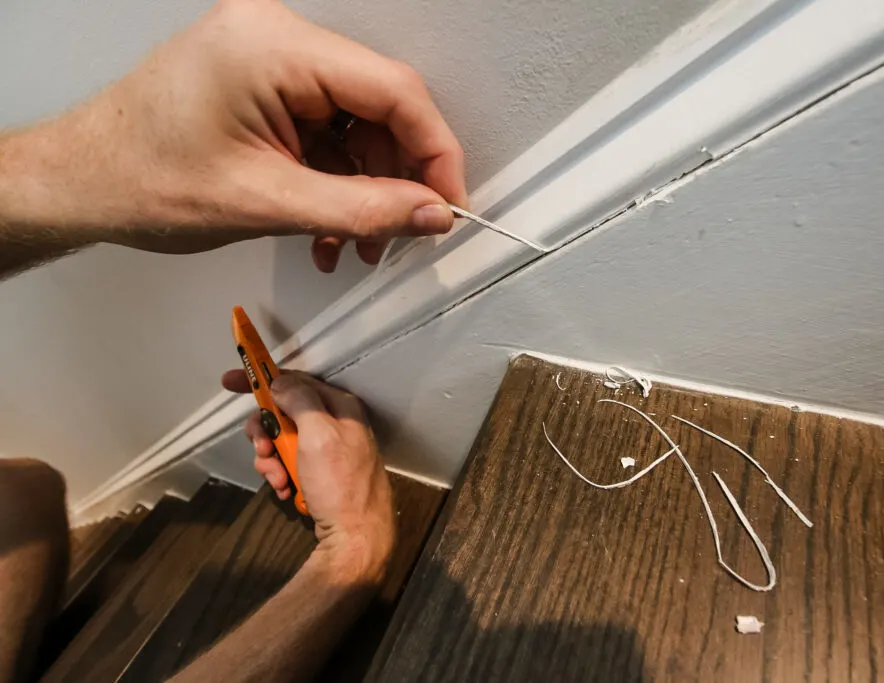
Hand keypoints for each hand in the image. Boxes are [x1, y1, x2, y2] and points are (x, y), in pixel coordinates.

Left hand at [1, 0, 465, 271]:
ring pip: (358, 122)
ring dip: (365, 187)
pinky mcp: (265, 80)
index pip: (393, 90)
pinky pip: (327, 126)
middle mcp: (275, 37)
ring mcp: (270, 56)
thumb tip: (432, 214)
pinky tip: (330, 224)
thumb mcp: (268, 202)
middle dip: (396, 178)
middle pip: (380, 105)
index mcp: (273, 47)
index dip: (435, 153)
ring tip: (355, 243)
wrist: (83, 181)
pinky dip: (336, 178)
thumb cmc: (142, 179)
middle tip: (403, 233)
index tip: (448, 205)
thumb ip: (363, 208)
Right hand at [222, 369, 394, 582]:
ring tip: (277, 479)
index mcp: (342, 408)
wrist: (355, 538)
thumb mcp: (319, 434)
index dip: (263, 380)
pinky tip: (284, 489)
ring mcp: (331, 452)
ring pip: (284, 442)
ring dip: (272, 460)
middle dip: (266, 432)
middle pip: (286, 413)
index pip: (297, 382)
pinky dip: (281, 475)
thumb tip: (280, 381)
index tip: (231, 382)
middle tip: (262, 450)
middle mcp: (338, 425)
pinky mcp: (323, 475)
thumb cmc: (339, 484)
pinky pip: (291, 465)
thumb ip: (300, 401)